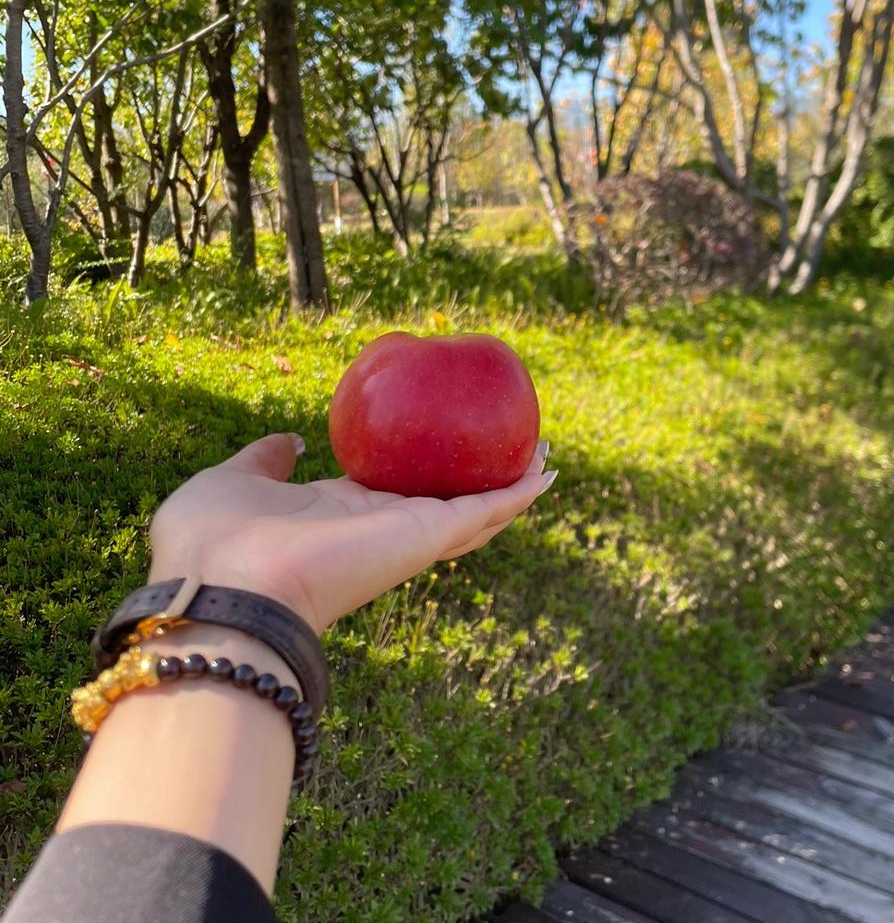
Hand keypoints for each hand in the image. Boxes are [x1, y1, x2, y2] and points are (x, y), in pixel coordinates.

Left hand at [149, 433, 554, 632]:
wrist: (224, 588)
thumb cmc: (215, 540)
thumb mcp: (237, 478)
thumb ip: (265, 459)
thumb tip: (291, 439)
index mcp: (337, 515)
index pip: (388, 492)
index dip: (415, 470)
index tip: (435, 446)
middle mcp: (379, 529)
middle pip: (443, 504)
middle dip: (476, 481)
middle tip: (507, 449)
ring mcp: (406, 537)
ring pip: (475, 512)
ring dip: (512, 484)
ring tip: (543, 455)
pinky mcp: (426, 538)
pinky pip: (484, 512)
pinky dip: (517, 493)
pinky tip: (544, 470)